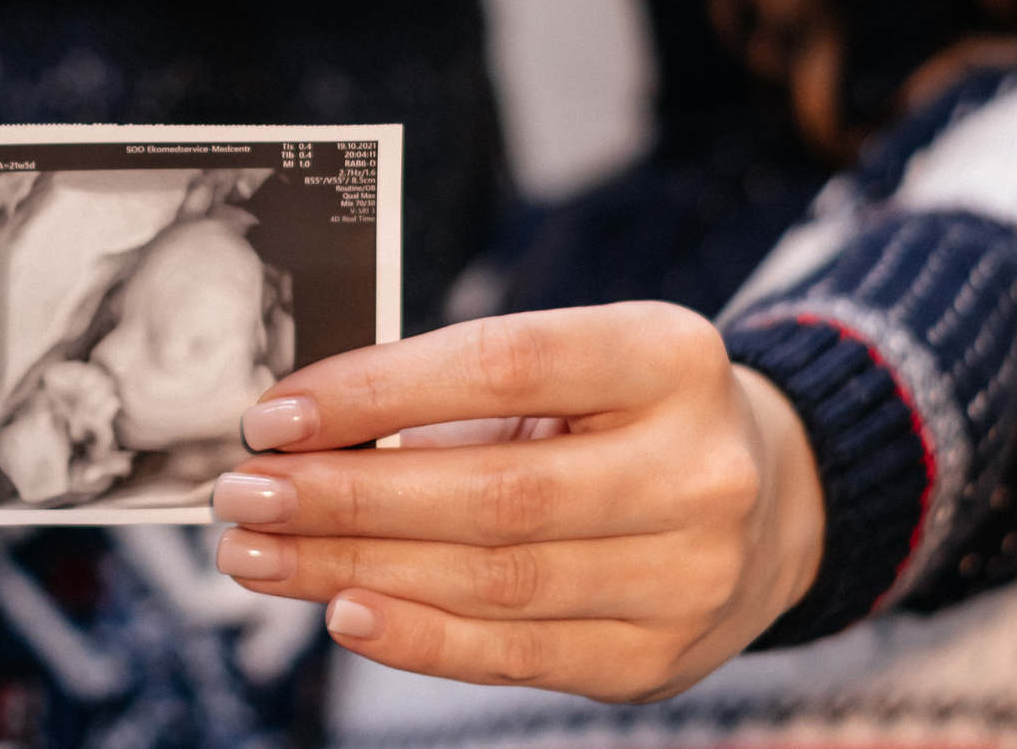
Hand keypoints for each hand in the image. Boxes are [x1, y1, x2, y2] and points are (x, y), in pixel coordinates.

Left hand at [208, 302, 824, 702]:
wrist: (771, 502)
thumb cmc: (631, 416)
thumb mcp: (579, 364)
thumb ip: (460, 389)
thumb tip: (303, 430)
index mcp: (671, 357)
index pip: (505, 363)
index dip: (379, 390)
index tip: (276, 414)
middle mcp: (696, 468)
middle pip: (493, 490)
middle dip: (344, 495)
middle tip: (245, 494)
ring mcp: (688, 574)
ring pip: (493, 580)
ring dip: (353, 569)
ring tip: (260, 554)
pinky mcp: (657, 660)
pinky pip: (514, 655)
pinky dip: (417, 636)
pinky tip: (343, 608)